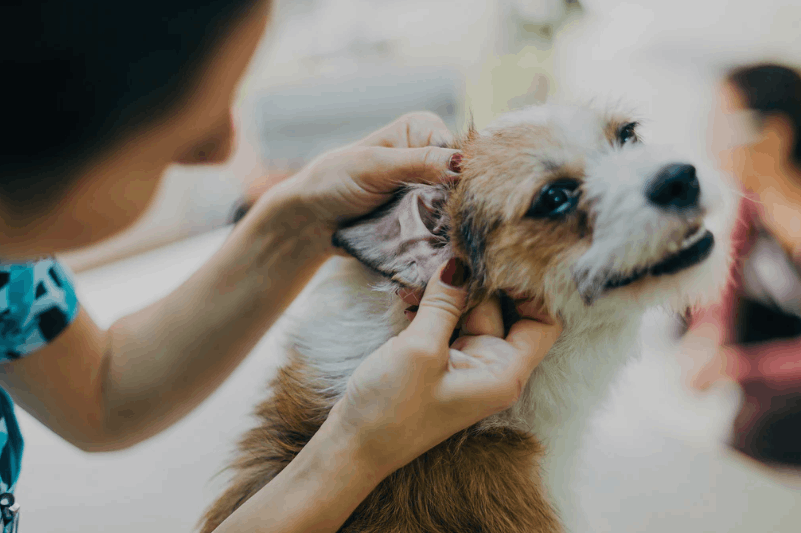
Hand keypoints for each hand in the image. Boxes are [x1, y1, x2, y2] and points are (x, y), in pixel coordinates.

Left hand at [272, 112, 460, 225]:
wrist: (312, 221)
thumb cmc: (334, 182)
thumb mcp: (375, 167)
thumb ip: (418, 163)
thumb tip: (460, 163)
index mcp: (423, 130)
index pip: (462, 150)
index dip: (465, 174)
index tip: (457, 197)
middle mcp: (432, 156)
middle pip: (465, 181)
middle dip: (459, 202)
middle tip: (446, 222)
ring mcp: (431, 190)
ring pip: (458, 207)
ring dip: (452, 223)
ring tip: (442, 237)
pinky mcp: (426, 218)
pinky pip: (446, 227)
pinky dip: (443, 237)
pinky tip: (442, 247)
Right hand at [327, 259, 562, 476]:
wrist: (353, 447)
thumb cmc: (391, 411)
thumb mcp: (420, 350)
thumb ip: (445, 303)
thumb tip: (460, 262)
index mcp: (503, 373)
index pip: (544, 322)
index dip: (531, 289)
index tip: (501, 259)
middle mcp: (492, 368)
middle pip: (506, 310)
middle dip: (481, 280)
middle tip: (455, 249)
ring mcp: (466, 364)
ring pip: (472, 311)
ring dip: (451, 291)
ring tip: (425, 268)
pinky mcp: (441, 361)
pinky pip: (447, 321)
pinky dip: (433, 305)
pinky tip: (409, 290)